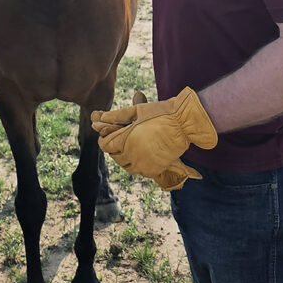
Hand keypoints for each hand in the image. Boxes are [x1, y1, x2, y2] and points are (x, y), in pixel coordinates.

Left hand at [91, 88, 216, 190]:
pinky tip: (140, 154)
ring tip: (129, 147)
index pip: (106, 145)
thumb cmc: (160, 113)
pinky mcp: (155, 170)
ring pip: (126, 166)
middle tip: (118, 140)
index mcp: (126, 140)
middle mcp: (133, 155)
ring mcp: (144, 165)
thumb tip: (97, 118)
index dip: (104, 140)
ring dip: (124, 158)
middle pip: (115, 157)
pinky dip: (137, 164)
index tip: (107, 136)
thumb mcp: (136, 111)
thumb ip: (115, 116)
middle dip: (114, 149)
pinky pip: (139, 171)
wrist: (184, 123)